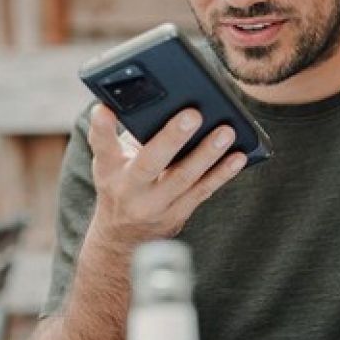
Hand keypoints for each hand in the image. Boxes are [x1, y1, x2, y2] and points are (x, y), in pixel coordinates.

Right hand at [86, 103, 246, 245]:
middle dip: (172, 138)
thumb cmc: (121, 184)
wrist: (123, 237)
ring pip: (183, 178)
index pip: (101, 145)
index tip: (103, 109)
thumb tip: (156, 102)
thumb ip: (124, 136)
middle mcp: (129, 189)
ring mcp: (155, 205)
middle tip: (193, 114)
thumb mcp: (112, 162)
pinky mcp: (177, 214)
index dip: (101, 128)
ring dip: (207, 154)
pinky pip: (202, 191)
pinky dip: (222, 173)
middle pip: (149, 163)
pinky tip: (237, 157)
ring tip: (226, 132)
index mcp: (109, 169)